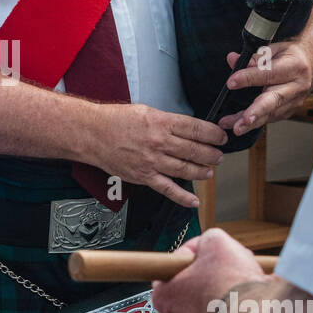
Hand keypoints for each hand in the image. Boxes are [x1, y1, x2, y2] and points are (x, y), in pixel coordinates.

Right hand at [94, 103, 226, 208]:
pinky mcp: (143, 176)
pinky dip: (183, 197)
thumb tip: (187, 129)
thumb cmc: (115, 121)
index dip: (213, 134)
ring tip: (209, 171)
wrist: (92, 134)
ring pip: (185, 169)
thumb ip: (167, 122)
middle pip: (194, 150)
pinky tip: (194, 200)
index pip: (196, 128)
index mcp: (161, 123)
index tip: (221, 137)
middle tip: (219, 155)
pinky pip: (167, 189)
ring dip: (201, 171)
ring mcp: (152, 161)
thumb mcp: (146, 112)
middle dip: (211, 154)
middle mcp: (159, 142)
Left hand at [151, 229, 266, 312]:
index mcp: (164, 296)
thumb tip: (206, 245)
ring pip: (208, 310)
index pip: (172, 269)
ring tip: (241, 288)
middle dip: (209, 279)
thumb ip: (205, 240)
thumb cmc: (231, 285)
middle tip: (228, 271)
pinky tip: (246, 306)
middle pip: (191, 291)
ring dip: (222, 298)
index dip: (193, 258)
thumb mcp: (216, 241)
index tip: (208, 256)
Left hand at [218, 42, 312, 137]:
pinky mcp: (288, 112)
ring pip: (270, 114)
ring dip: (251, 123)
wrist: (311, 67)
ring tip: (235, 128)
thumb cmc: (290, 56)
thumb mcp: (274, 49)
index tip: (231, 82)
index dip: (249, 78)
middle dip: (257, 111)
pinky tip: (237, 125)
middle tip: (243, 120)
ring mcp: (294, 102)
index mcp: (294, 67)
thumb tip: (232, 59)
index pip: (269, 73)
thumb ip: (253, 56)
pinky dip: (253, 124)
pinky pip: (269, 119)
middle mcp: (297, 87)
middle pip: (274, 100)